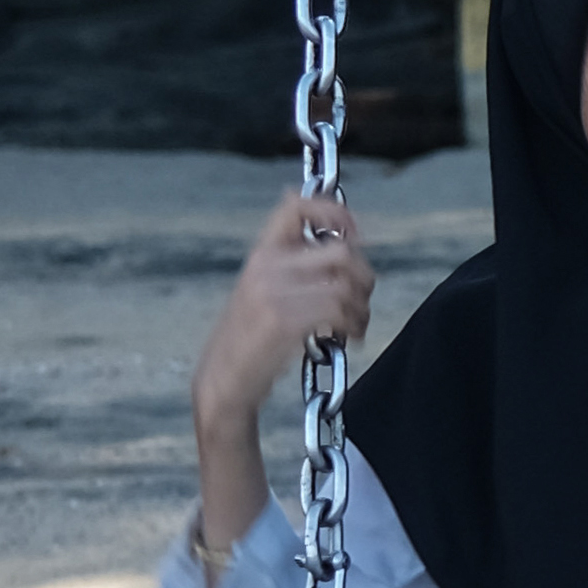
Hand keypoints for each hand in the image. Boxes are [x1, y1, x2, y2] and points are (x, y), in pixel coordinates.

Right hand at [188, 193, 373, 561]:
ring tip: (354, 325)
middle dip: (364, 276)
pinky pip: (339, 312)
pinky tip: (347, 339)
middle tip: (361, 300)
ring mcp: (273, 292)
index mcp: (261, 254)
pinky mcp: (284, 320)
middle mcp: (267, 266)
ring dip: (362, 309)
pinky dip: (354, 327)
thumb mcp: (263, 290)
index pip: (296, 207)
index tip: (355, 232)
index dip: (334, 211)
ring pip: (346, 284)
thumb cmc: (250, 339)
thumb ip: (295, 266)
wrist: (222, 380)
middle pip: (342, 250)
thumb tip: (342, 238)